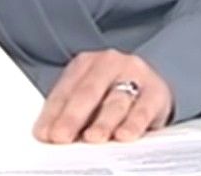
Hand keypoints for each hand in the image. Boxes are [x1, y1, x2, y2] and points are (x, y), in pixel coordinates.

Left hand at [33, 49, 172, 144]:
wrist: (153, 85)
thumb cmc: (114, 94)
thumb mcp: (90, 97)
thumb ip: (72, 111)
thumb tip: (51, 135)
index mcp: (86, 63)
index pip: (65, 90)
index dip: (52, 113)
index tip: (44, 134)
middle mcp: (110, 64)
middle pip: (88, 92)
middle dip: (73, 117)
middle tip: (61, 136)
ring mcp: (135, 75)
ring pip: (116, 101)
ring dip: (103, 122)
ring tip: (92, 138)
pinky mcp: (156, 91)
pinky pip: (143, 109)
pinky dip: (133, 123)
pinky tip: (124, 135)